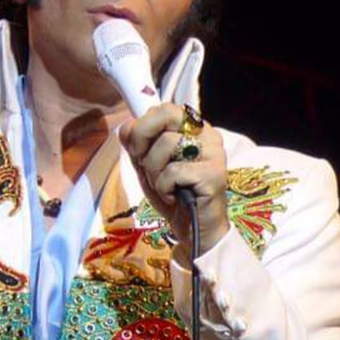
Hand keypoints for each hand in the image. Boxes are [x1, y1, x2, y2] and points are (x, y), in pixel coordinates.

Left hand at [118, 104, 229, 260]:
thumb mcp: (148, 167)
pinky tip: (175, 197)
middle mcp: (208, 135)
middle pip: (166, 114)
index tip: (136, 150)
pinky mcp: (214, 174)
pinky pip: (173, 171)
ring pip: (166, 143)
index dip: (141, 127)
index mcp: (194, 129)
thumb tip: (125, 127)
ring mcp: (214, 153)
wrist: (193, 230)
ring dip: (154, 171)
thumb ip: (137, 145)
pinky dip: (164, 188)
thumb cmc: (173, 195)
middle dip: (143, 138)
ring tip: (165, 187)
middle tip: (144, 163)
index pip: (164, 108)